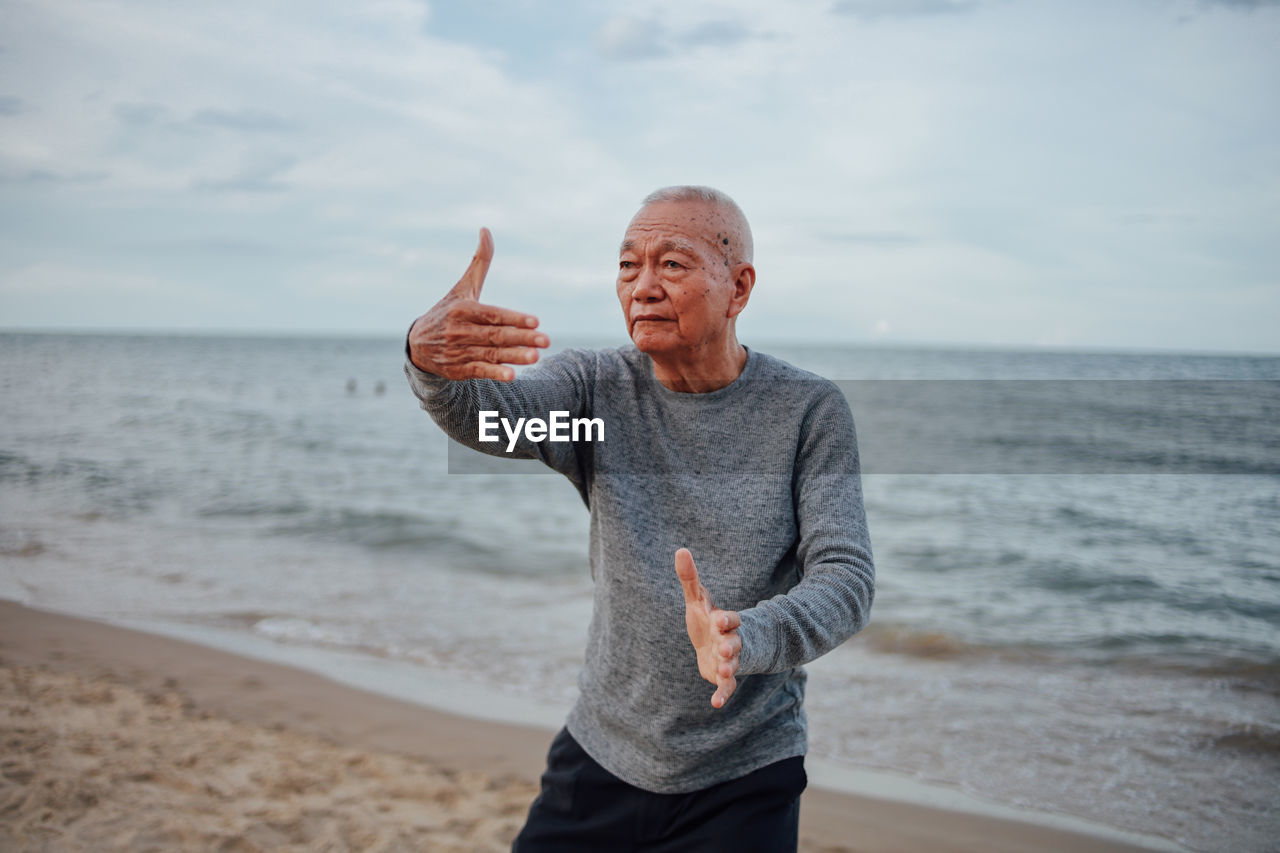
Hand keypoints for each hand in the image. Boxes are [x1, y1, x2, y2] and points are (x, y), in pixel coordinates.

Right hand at [408, 228, 548, 380]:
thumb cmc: (448, 311)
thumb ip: (479, 262)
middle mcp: (459, 330)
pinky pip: (478, 371)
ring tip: (535, 357)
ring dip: (513, 357)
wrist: (417, 345)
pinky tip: (511, 376)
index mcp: (462, 309)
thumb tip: (486, 229)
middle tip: (545, 340)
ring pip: (490, 354)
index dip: (513, 318)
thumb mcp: (463, 288)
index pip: (492, 315)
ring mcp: (458, 351)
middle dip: (521, 338)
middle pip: (494, 336)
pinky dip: (494, 373)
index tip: (535, 321)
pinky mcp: (458, 369)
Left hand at [675, 548, 741, 708]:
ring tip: (723, 671)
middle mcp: (729, 641)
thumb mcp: (698, 600)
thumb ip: (690, 578)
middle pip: (733, 643)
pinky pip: (726, 687)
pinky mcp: (723, 676)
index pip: (728, 618)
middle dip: (730, 645)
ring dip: (728, 668)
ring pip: (732, 665)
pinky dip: (722, 695)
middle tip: (726, 648)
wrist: (722, 645)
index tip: (720, 619)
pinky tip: (715, 704)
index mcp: (723, 622)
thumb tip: (680, 550)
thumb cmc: (709, 620)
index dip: (726, 619)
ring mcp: (728, 660)